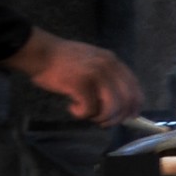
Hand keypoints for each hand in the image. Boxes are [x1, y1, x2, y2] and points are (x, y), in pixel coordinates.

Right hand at [3, 27, 142, 122]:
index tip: (129, 117)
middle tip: (103, 122)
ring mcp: (96, 75)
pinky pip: (90, 110)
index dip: (134, 105)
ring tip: (87, 115)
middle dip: (117, 117)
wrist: (41, 53)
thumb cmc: (63, 60)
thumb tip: (118, 102)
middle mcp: (108, 66)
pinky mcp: (81, 85)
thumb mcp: (92, 60)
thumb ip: (106, 75)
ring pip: (111, 108)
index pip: (134, 86)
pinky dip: (81, 114)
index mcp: (112, 60)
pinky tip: (72, 107)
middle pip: (126, 100)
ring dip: (100, 117)